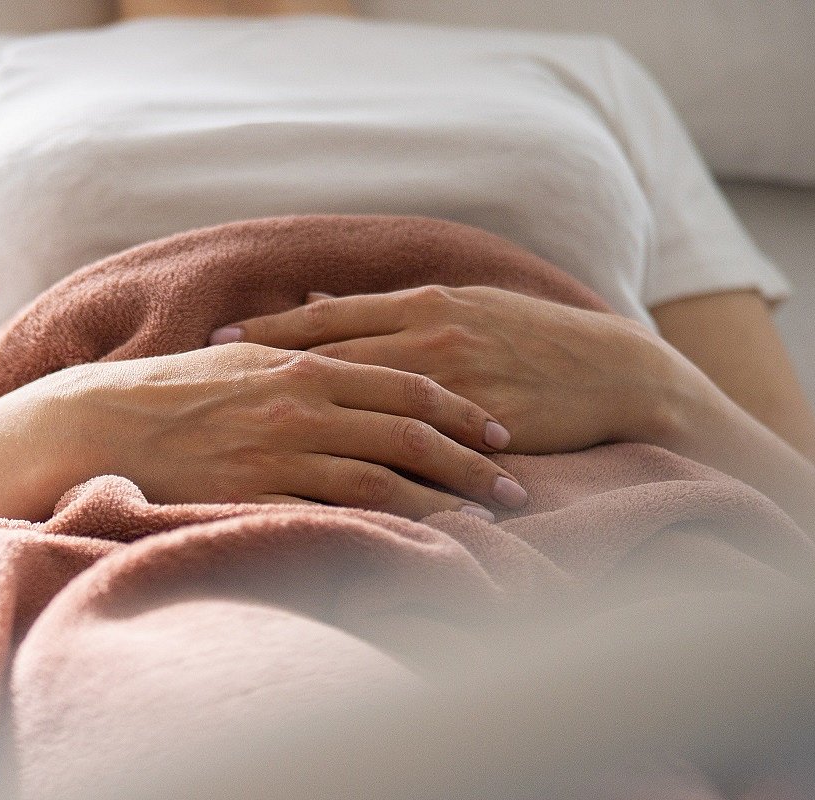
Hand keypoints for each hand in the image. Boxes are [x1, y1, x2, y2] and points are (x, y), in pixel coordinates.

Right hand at [22, 341, 531, 518]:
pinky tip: (417, 549)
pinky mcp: (256, 496)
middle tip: (518, 488)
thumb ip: (297, 352)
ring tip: (486, 524)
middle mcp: (302, 405)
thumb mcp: (239, 354)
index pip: (405, 382)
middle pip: (410, 432)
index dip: (461, 410)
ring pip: (385, 477)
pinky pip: (335, 517)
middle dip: (471, 462)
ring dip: (444, 502)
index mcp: (303, 364)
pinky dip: (384, 532)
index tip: (499, 434)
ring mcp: (280, 454)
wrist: (97, 423)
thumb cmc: (166, 391)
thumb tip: (338, 346)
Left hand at [212, 285, 695, 455]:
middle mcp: (430, 336)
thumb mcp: (455, 309)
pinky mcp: (478, 422)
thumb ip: (382, 313)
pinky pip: (411, 447)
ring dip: (304, 422)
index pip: (326, 318)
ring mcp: (453, 381)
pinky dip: (368, 460)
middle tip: (204, 384)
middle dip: (265, 371)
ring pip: (362, 404)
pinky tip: (324, 478)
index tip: (211, 341)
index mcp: (420, 306)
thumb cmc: (526, 339)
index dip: (267, 331)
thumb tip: (309, 307)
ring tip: (248, 438)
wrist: (610, 370)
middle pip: (330, 355)